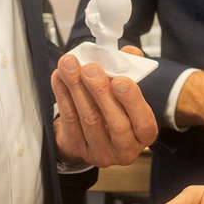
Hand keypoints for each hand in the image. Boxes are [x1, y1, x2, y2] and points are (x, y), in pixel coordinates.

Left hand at [52, 50, 156, 167]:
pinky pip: (69, 120)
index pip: (143, 123)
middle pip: (116, 124)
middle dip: (101, 92)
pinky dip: (63, 95)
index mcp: (144, 134)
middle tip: (90, 69)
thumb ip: (132, 70)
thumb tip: (129, 52)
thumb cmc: (117, 107)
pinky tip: (60, 77)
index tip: (120, 80)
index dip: (132, 101)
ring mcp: (101, 151)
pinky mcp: (78, 147)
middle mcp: (125, 148)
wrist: (94, 131)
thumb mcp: (129, 91)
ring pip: (89, 120)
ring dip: (77, 89)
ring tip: (70, 66)